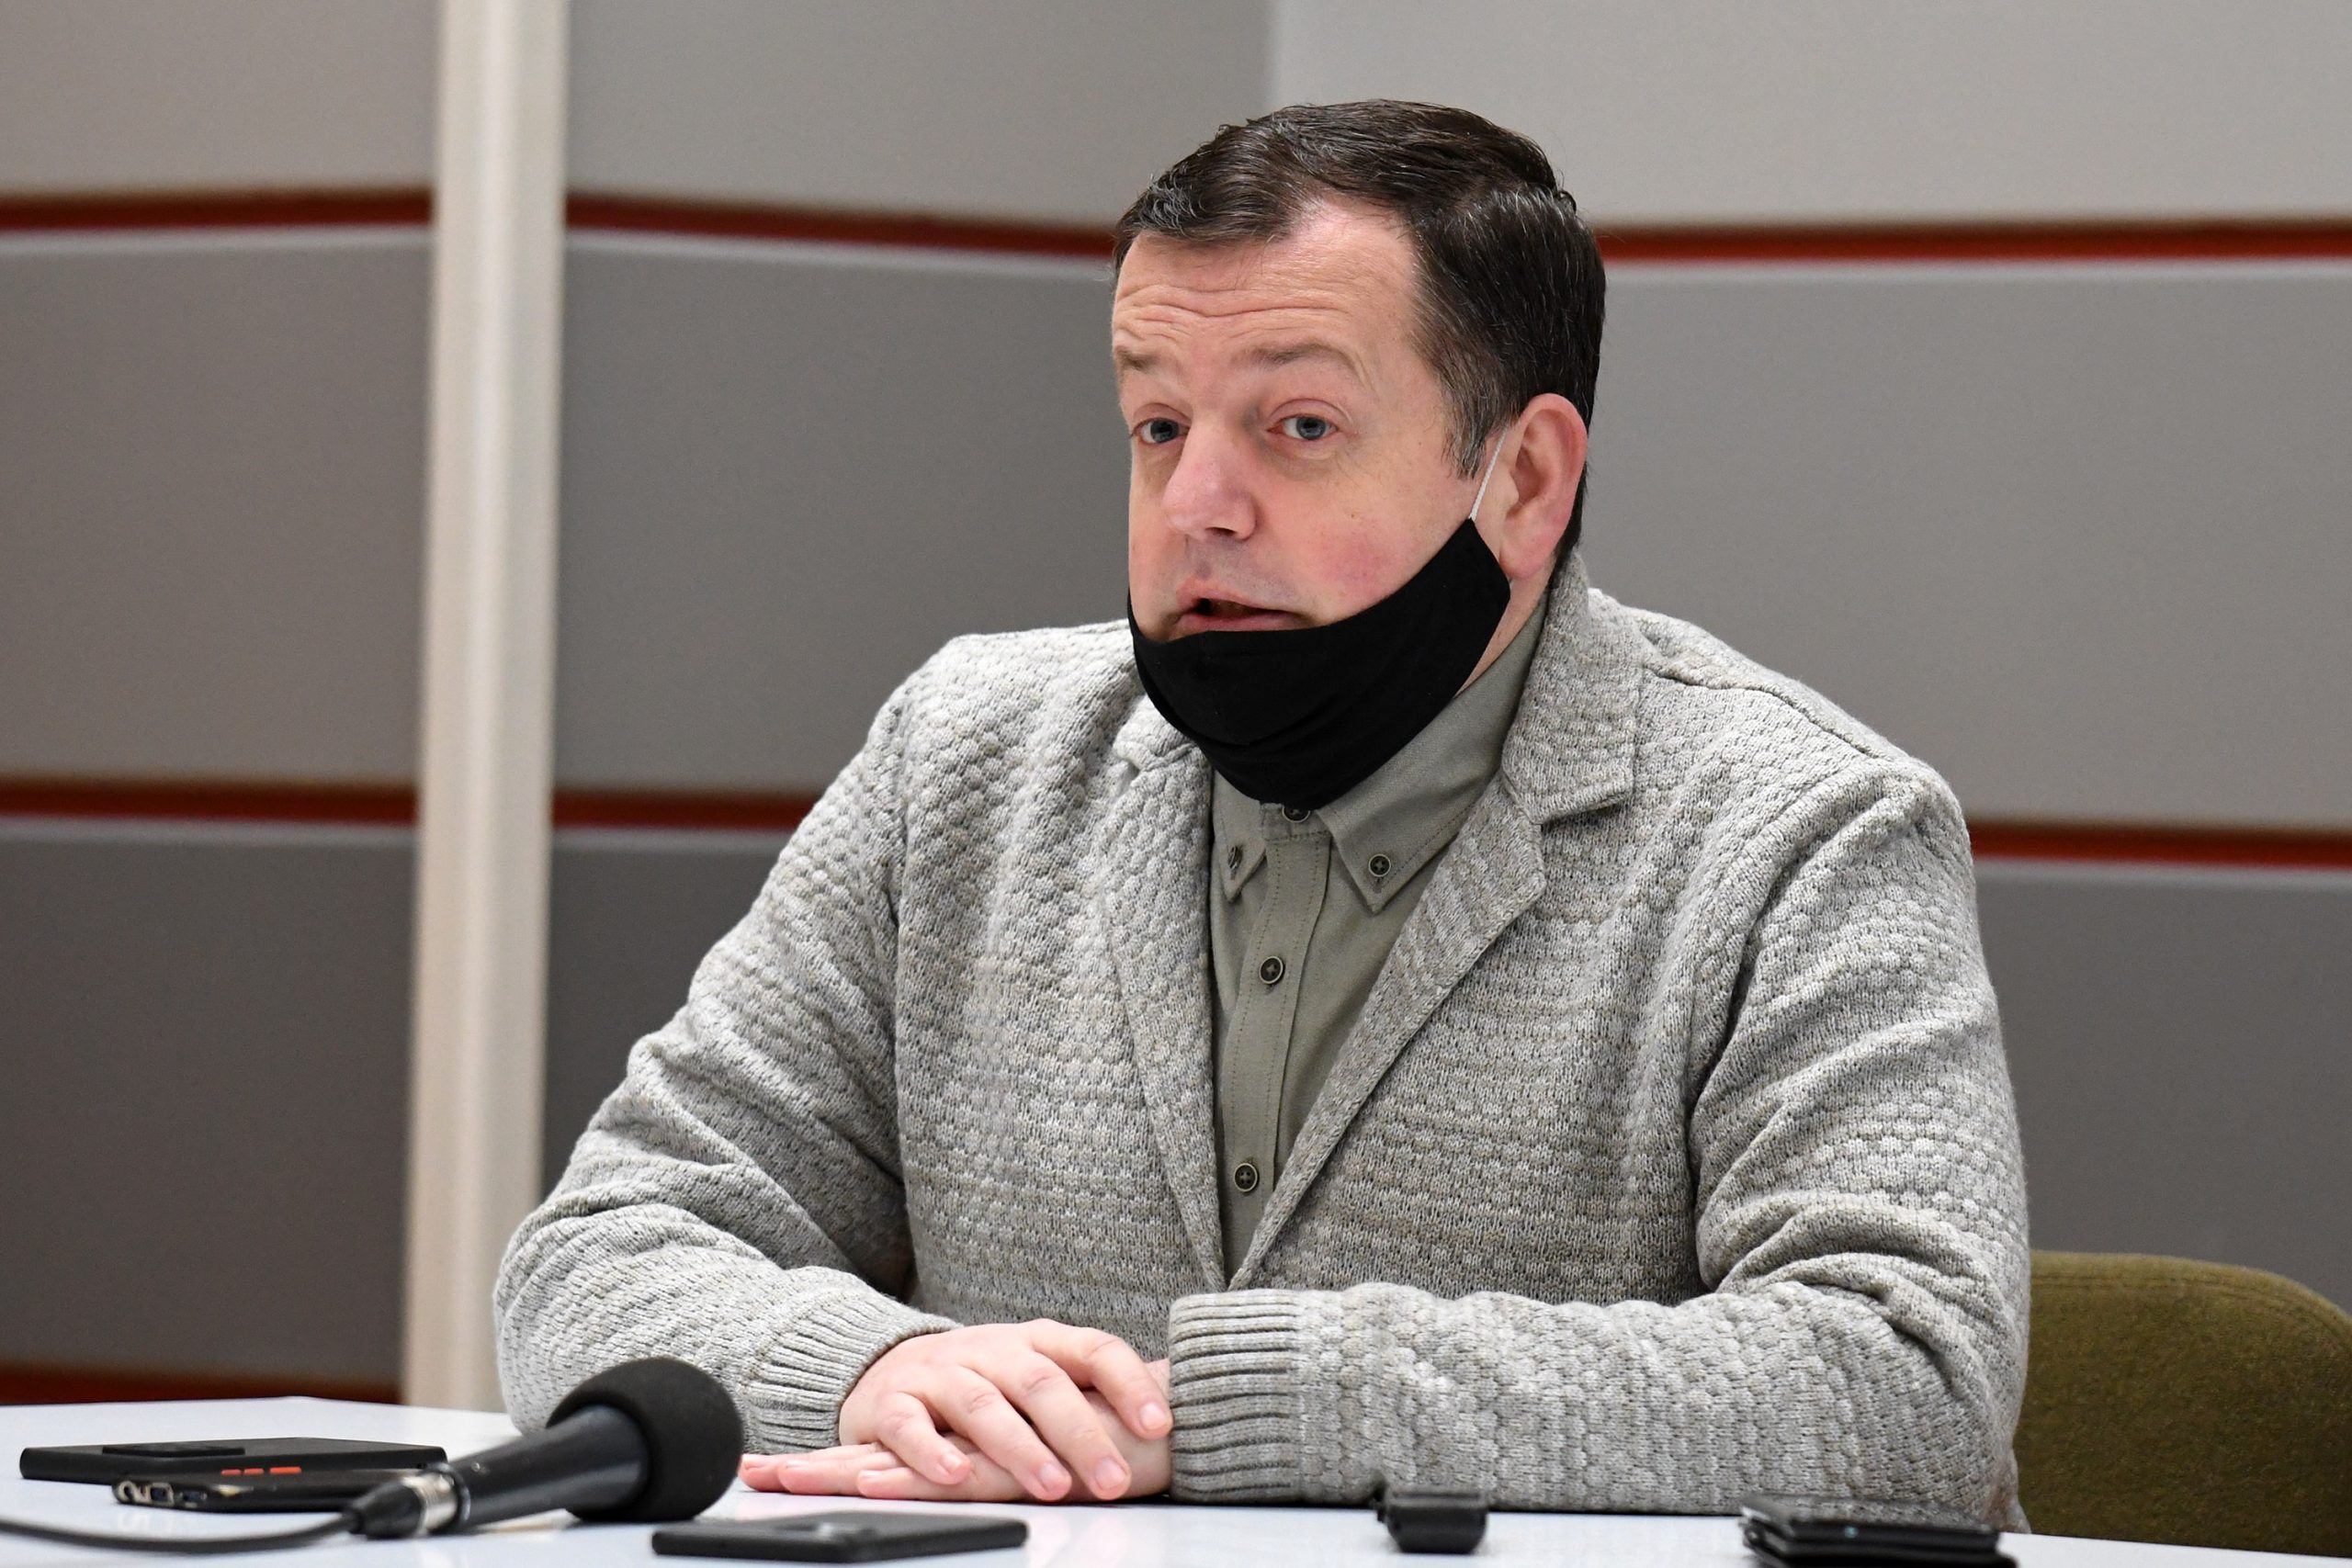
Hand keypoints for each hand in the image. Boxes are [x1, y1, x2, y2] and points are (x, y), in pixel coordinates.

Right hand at [811, 1321, 1169, 1500]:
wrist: (890, 1369)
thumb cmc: (987, 1383)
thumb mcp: (1041, 1376)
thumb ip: (1092, 1393)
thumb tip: (1174, 1417)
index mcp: (1039, 1342)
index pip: (1094, 1349)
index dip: (1128, 1382)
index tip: (1160, 1424)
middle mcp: (993, 1350)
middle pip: (1042, 1383)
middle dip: (1080, 1433)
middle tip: (1113, 1480)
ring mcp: (942, 1373)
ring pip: (983, 1405)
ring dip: (1020, 1447)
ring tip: (1052, 1486)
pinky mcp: (893, 1402)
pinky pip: (910, 1425)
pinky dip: (931, 1450)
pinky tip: (955, 1474)